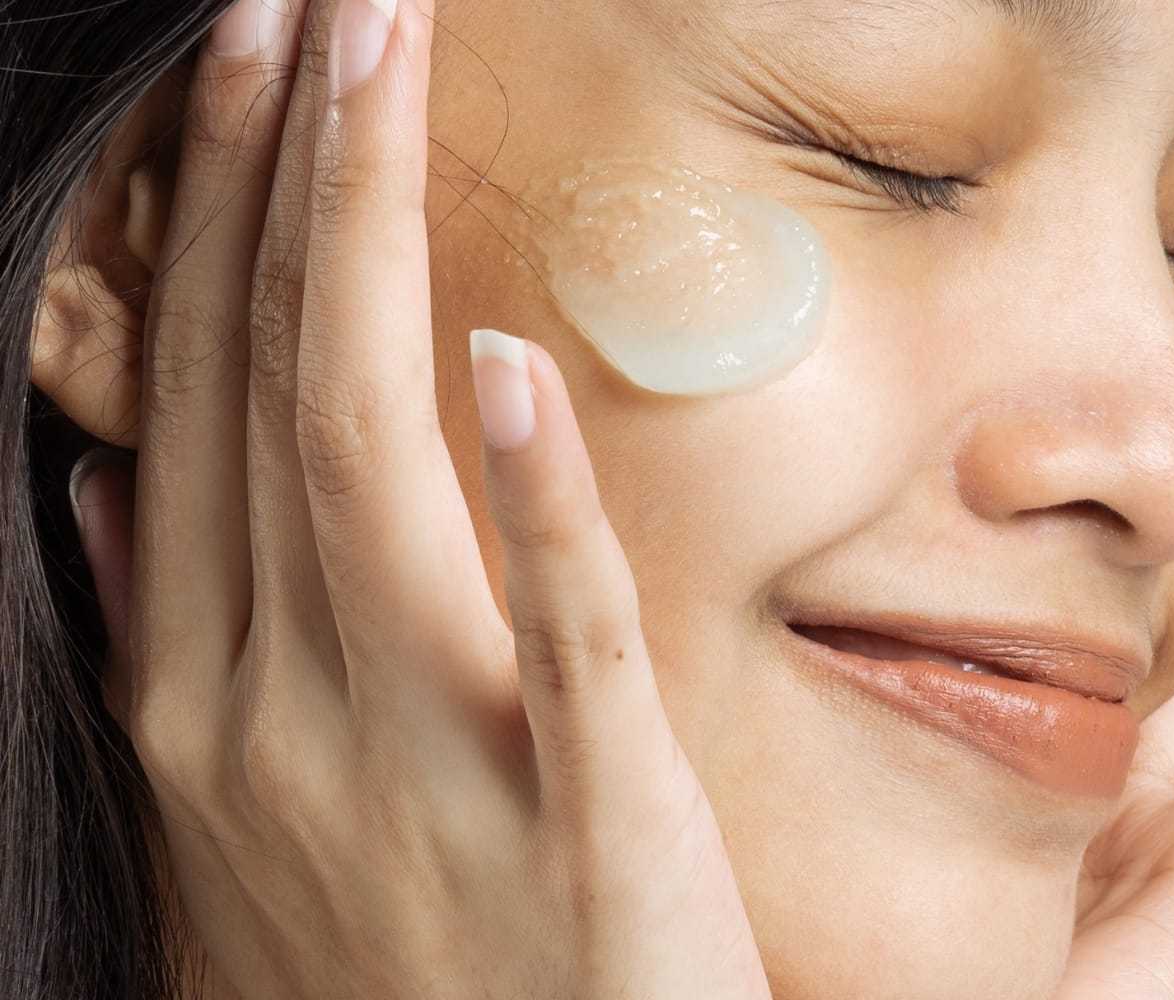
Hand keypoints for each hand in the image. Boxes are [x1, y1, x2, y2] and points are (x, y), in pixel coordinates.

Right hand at [67, 0, 770, 995]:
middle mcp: (284, 715)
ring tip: (371, 68)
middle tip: (300, 10)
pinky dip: (530, 501)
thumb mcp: (233, 822)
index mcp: (210, 702)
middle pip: (268, 400)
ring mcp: (424, 766)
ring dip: (362, 254)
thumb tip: (121, 501)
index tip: (236, 87)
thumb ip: (184, 651)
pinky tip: (509, 364)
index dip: (207, 236)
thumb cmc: (385, 972)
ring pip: (368, 469)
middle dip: (274, 185)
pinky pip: (554, 639)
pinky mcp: (584, 821)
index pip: (196, 416)